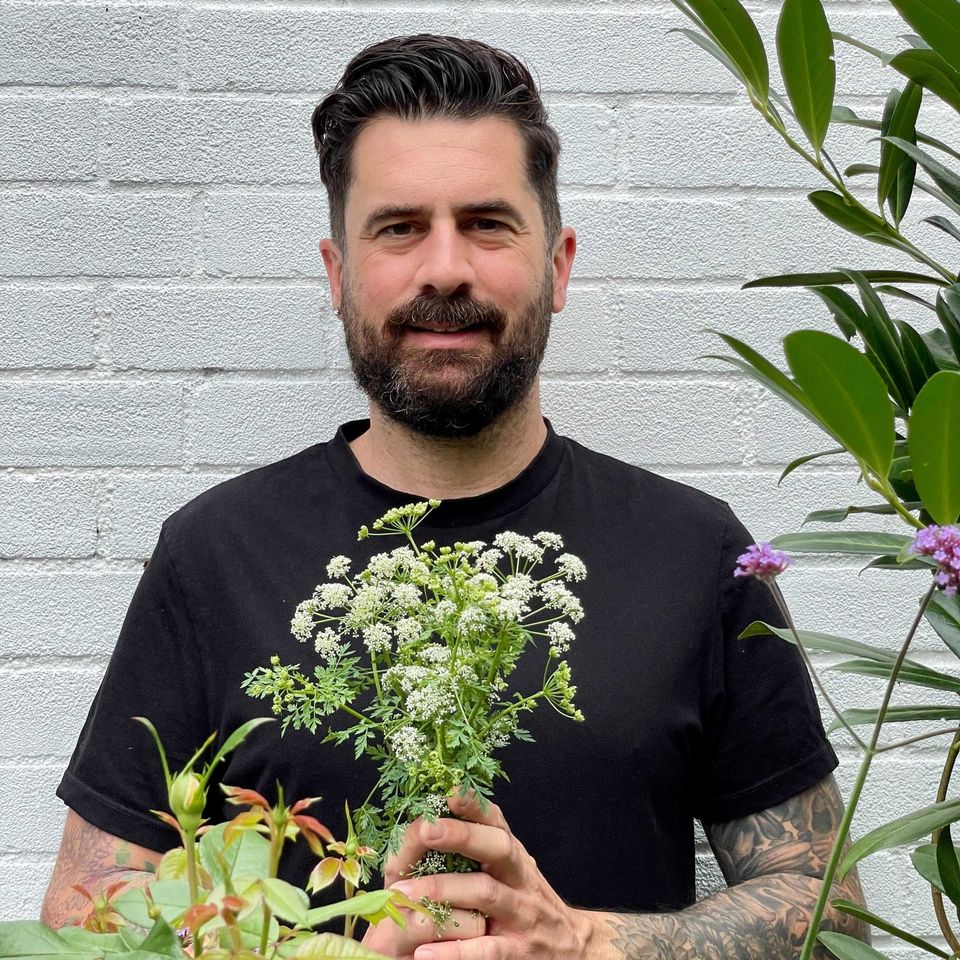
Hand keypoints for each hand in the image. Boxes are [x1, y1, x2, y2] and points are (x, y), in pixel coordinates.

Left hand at [362, 791, 601, 959]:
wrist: (572, 949)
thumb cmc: (526, 901)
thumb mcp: (512, 870)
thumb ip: (482, 847)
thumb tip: (429, 818)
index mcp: (514, 855)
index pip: (496, 821)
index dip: (473, 804)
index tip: (447, 790)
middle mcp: (520, 877)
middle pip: (497, 847)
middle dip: (461, 835)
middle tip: (424, 830)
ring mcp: (521, 914)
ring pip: (485, 894)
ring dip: (443, 890)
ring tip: (404, 893)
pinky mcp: (517, 953)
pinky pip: (485, 950)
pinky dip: (454, 952)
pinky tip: (423, 952)